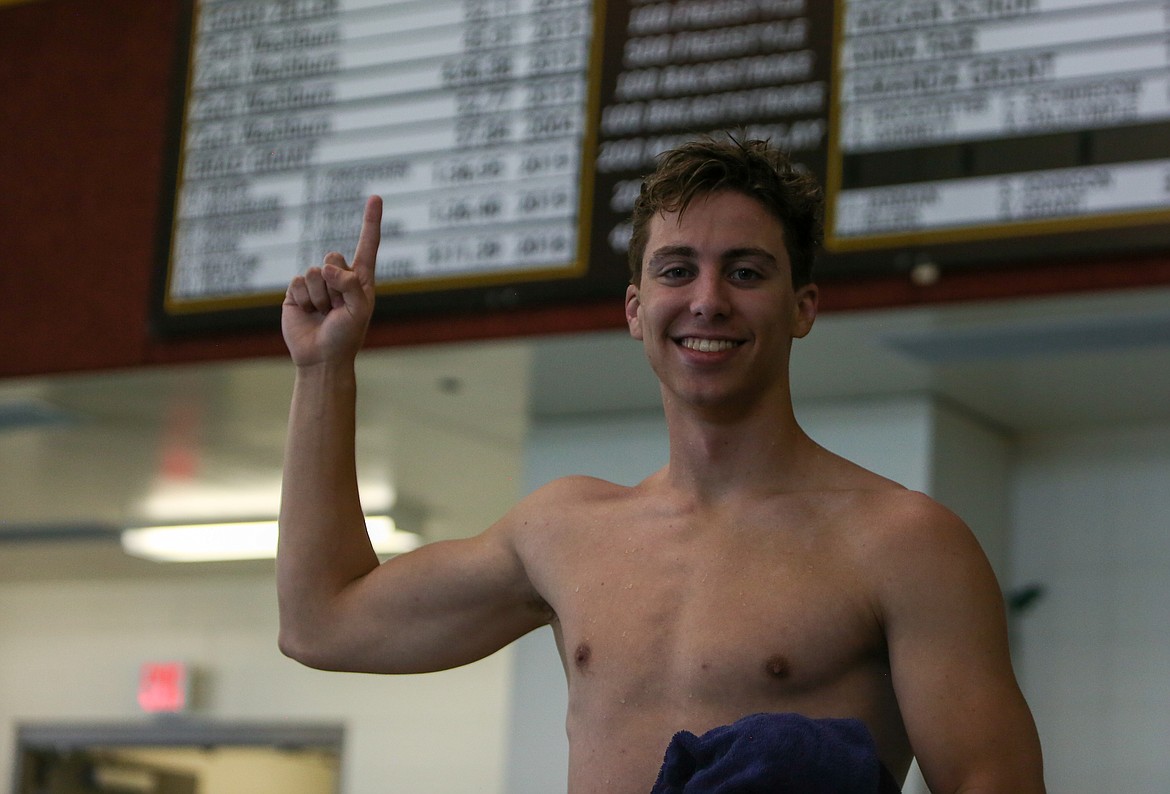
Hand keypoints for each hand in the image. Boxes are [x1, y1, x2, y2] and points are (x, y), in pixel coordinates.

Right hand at [282, 196, 381, 366]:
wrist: (321, 358)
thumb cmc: (346, 337)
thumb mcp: (359, 311)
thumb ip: (351, 285)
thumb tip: (328, 268)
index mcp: (361, 280)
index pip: (367, 245)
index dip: (371, 221)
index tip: (376, 197)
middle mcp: (339, 277)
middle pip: (333, 257)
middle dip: (334, 283)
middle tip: (336, 307)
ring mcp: (317, 283)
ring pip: (314, 272)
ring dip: (319, 296)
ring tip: (323, 313)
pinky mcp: (296, 291)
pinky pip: (298, 282)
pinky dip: (304, 299)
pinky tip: (308, 313)